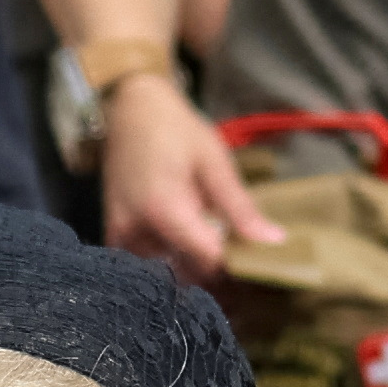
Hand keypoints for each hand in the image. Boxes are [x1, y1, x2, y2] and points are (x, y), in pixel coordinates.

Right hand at [95, 71, 280, 283]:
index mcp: (164, 210)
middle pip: (187, 274)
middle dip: (217, 273)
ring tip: (217, 251)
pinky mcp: (115, 238)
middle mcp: (136, 231)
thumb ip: (240, 207)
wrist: (130, 111)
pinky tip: (189, 249)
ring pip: (168, 274)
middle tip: (242, 259)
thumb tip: (273, 241)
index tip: (257, 260)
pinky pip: (148, 267)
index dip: (236, 266)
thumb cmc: (175, 130)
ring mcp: (121, 237)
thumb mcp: (214, 162)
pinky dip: (171, 264)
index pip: (208, 261)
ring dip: (194, 271)